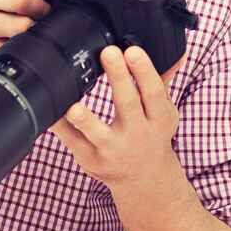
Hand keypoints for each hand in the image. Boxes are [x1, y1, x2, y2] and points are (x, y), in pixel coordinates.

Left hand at [49, 46, 182, 189]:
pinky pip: (72, 141)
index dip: (144, 71)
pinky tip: (52, 110)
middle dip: (119, 78)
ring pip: (97, 133)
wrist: (145, 179)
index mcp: (158, 119)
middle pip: (128, 104)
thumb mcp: (164, 112)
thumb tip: (178, 53)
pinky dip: (60, 126)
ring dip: (85, 119)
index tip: (133, 51)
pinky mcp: (90, 158)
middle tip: (108, 53)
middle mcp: (137, 134)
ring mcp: (112, 149)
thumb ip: (163, 81)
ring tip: (74, 106)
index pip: (153, 92)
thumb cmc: (152, 136)